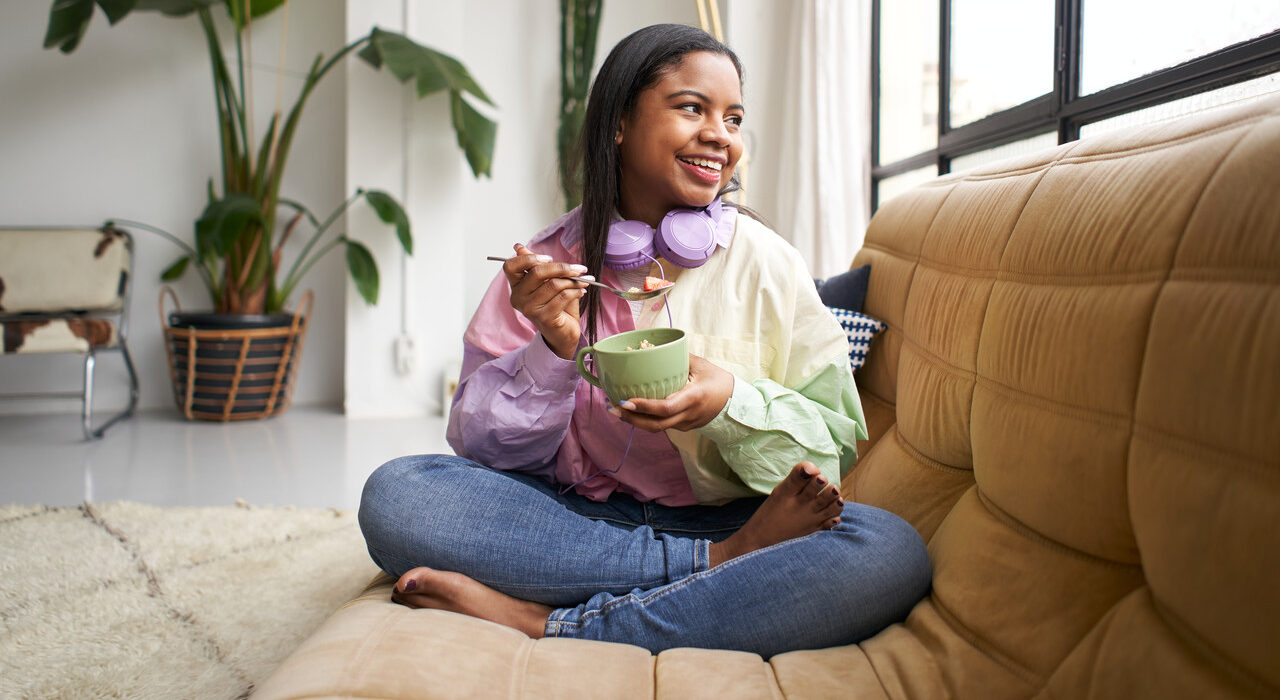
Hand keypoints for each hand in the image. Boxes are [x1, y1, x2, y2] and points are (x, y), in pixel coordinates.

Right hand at [504, 243, 590, 358]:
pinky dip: (576, 292)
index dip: (528, 258)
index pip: (511, 266)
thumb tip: (519, 247)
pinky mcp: (544, 317)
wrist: (562, 333)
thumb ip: (535, 265)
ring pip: (554, 284)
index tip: (549, 258)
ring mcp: (530, 309)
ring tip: (584, 281)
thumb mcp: (546, 282)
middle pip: (537, 272)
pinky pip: (563, 297)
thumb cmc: (555, 305)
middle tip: (579, 268)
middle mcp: (519, 298)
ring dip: (574, 281)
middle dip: (562, 267)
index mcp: (516, 286)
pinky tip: (582, 292)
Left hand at [610, 354, 733, 431]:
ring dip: (635, 420)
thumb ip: (679, 357)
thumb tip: (654, 347)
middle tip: (612, 407)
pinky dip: (645, 419)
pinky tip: (632, 410)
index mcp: (693, 398)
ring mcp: (685, 424)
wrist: (736, 404)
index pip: (665, 408)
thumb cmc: (719, 381)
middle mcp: (688, 415)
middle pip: (656, 424)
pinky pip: (661, 425)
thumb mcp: (701, 365)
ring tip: (615, 409)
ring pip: (656, 428)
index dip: (644, 407)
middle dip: (631, 418)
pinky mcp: (683, 427)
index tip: (626, 401)